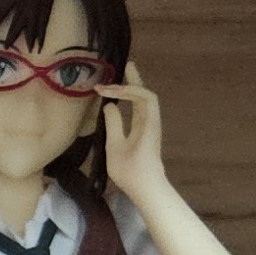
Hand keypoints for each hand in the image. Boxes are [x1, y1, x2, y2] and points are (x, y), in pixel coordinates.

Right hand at [97, 68, 167, 201]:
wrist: (147, 189)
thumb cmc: (131, 171)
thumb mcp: (116, 147)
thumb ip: (113, 123)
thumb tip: (109, 106)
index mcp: (147, 122)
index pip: (141, 95)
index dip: (124, 88)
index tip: (104, 90)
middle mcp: (152, 121)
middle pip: (146, 94)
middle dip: (135, 80)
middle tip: (126, 65)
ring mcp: (150, 126)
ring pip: (144, 101)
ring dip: (134, 88)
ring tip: (124, 75)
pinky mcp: (146, 133)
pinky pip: (141, 109)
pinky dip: (133, 99)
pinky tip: (124, 98)